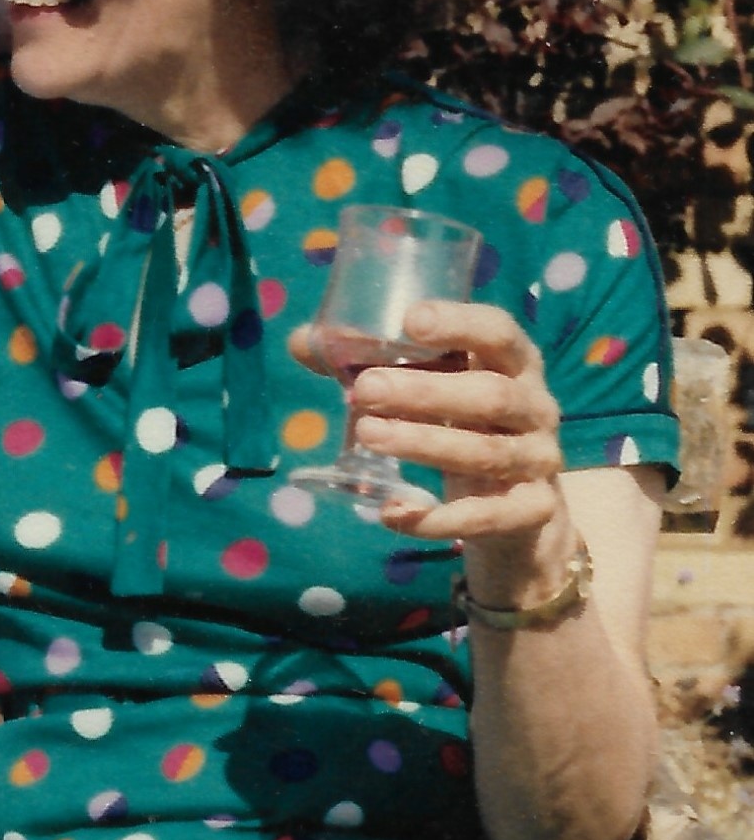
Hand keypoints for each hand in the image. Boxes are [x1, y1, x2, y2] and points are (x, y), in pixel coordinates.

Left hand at [288, 298, 574, 595]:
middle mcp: (536, 408)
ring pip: (486, 452)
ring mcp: (539, 460)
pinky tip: (391, 513)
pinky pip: (486, 516)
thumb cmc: (463, 427)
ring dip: (423, 444)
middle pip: (491, 395)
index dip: (461, 323)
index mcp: (514, 365)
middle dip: (426, 393)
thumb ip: (374, 366)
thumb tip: (301, 342)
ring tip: (367, 435)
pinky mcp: (531, 511)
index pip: (499, 333)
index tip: (411, 320)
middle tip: (365, 391)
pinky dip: (437, 518)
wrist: (518, 510)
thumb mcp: (429, 392)